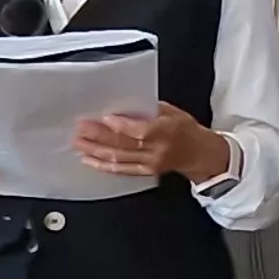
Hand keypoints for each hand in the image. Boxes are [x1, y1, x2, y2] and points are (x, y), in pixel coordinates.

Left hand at [72, 103, 231, 184]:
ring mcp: (150, 163)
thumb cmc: (185, 130)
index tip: (102, 118)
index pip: (139, 131)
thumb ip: (148, 109)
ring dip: (95, 151)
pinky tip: (89, 160)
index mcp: (166, 132)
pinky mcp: (145, 172)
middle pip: (123, 145)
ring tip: (79, 143)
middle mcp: (157, 150)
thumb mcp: (173, 112)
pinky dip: (103, 166)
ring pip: (118, 158)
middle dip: (99, 137)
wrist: (200, 153)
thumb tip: (123, 106)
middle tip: (81, 129)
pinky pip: (121, 170)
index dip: (120, 126)